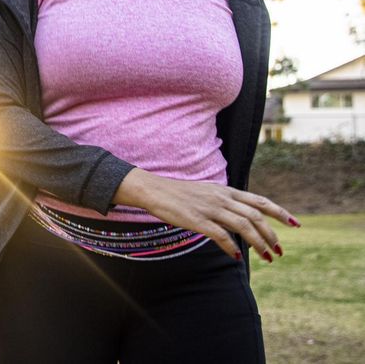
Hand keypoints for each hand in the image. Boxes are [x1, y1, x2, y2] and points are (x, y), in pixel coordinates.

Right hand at [115, 168, 299, 261]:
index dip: (280, 213)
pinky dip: (232, 247)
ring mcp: (210, 209)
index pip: (260, 201)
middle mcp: (222, 198)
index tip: (295, 224)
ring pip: (244, 226)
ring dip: (259, 244)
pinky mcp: (197, 220)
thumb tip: (240, 215)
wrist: (153, 190)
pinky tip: (238, 257)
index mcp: (226, 191)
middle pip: (256, 216)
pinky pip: (221, 236)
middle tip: (279, 252)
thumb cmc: (178, 194)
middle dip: (272, 235)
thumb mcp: (206, 192)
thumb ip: (224, 201)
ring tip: (267, 258)